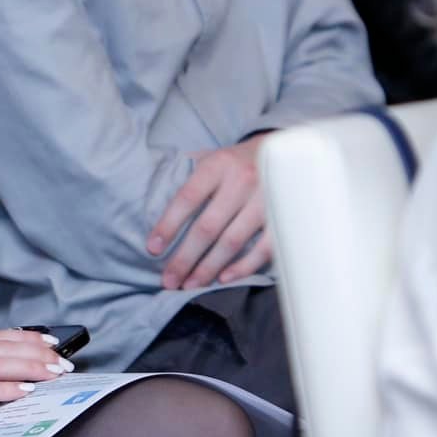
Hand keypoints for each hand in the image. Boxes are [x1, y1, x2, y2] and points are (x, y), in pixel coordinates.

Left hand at [147, 136, 272, 290]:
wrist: (281, 152)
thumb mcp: (209, 158)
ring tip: (189, 285)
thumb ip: (186, 177)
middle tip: (168, 281)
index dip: (168, 225)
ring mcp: (266, 200)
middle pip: (207, 227)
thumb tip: (153, 204)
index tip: (152, 248)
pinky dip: (243, 267)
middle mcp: (241, 181)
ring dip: (208, 268)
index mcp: (217, 164)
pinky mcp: (284, 217)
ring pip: (232, 241)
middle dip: (185, 258)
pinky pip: (264, 249)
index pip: (187, 198)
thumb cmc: (234, 162)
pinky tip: (223, 279)